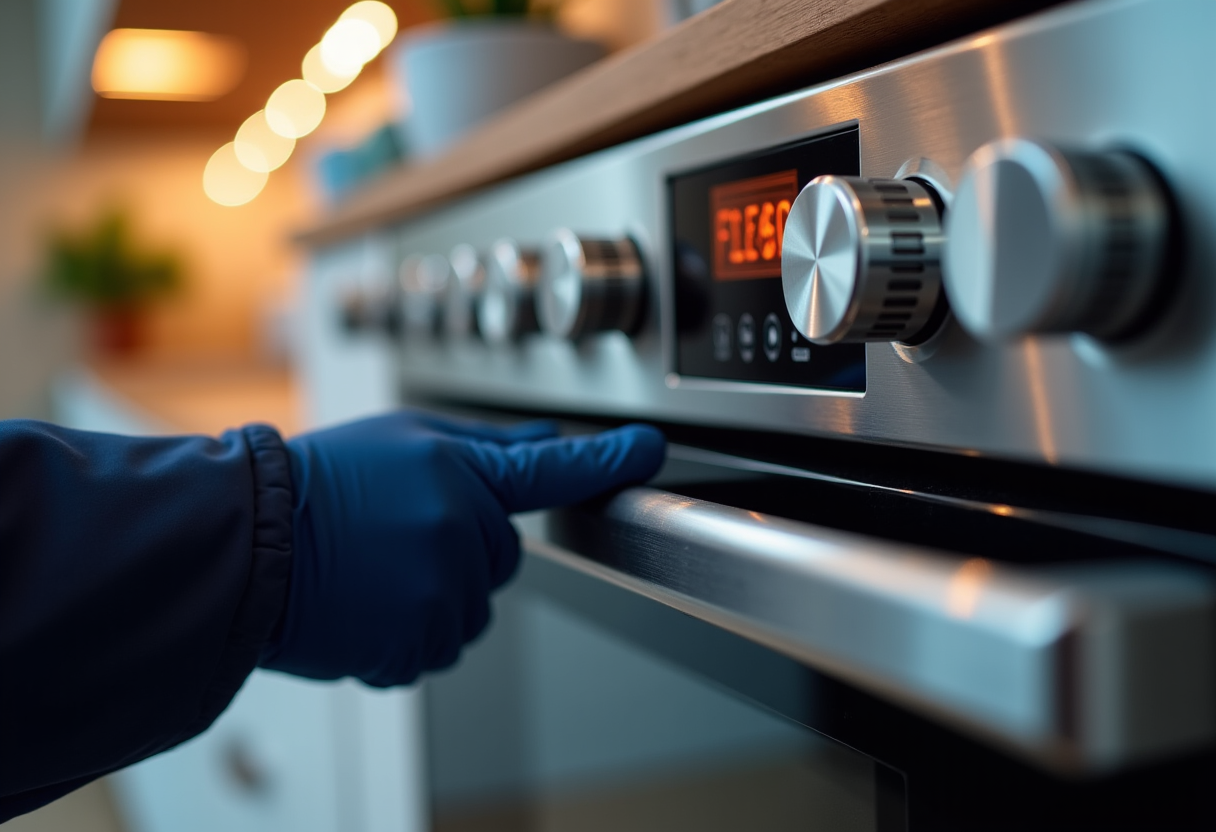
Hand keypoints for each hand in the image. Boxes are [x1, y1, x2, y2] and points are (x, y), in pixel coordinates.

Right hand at [259, 411, 665, 686]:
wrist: (247, 541)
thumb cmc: (320, 483)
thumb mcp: (404, 438)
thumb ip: (486, 447)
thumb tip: (544, 440)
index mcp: (461, 473)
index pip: (551, 469)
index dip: (607, 461)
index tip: (646, 450)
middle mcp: (459, 533)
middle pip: (502, 558)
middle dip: (463, 549)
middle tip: (398, 534)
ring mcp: (438, 593)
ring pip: (470, 609)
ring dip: (436, 597)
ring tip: (374, 570)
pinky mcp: (412, 643)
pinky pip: (436, 647)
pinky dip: (408, 635)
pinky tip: (367, 603)